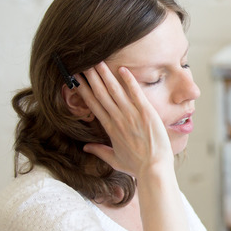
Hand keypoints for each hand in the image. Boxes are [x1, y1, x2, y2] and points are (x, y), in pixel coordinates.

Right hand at [75, 62, 173, 176]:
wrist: (154, 169)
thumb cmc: (136, 166)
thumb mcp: (115, 160)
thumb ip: (99, 151)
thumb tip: (85, 147)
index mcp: (109, 128)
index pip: (93, 105)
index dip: (84, 91)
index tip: (76, 79)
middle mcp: (118, 119)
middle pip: (101, 94)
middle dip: (91, 78)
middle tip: (83, 63)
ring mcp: (131, 115)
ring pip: (115, 91)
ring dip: (105, 75)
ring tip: (97, 61)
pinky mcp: (146, 113)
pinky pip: (136, 93)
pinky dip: (129, 81)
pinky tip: (122, 69)